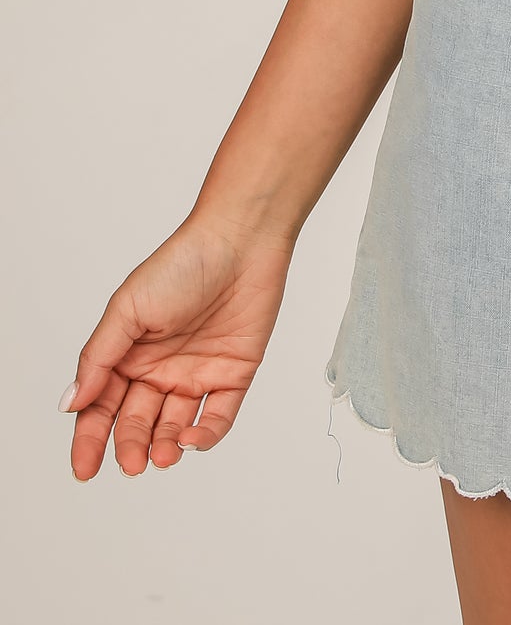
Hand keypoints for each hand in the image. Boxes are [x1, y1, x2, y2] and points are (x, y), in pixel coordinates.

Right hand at [60, 215, 294, 477]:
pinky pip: (217, 417)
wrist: (240, 240)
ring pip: (174, 427)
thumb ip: (99, 358)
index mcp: (129, 354)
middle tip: (131, 464)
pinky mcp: (233, 375)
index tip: (84, 469)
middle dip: (130, 447)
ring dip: (165, 447)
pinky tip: (191, 438)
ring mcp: (196, 374)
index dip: (90, 440)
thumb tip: (71, 402)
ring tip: (161, 456)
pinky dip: (204, 436)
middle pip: (137, 423)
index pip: (102, 406)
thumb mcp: (127, 308)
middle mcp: (160, 368)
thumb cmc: (181, 263)